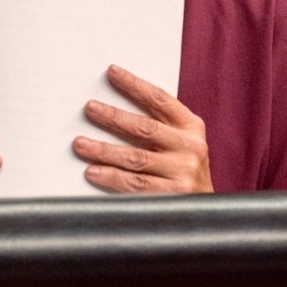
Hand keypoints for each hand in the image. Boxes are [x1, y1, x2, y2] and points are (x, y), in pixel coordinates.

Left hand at [72, 64, 213, 193]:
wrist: (205, 213)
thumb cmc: (183, 172)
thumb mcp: (180, 143)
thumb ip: (157, 126)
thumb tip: (112, 111)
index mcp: (191, 127)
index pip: (160, 99)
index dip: (135, 85)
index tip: (112, 72)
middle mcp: (190, 147)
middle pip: (144, 128)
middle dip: (113, 117)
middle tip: (90, 108)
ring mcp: (183, 172)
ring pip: (136, 158)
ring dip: (104, 150)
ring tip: (80, 144)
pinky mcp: (173, 195)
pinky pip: (135, 184)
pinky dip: (111, 177)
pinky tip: (93, 171)